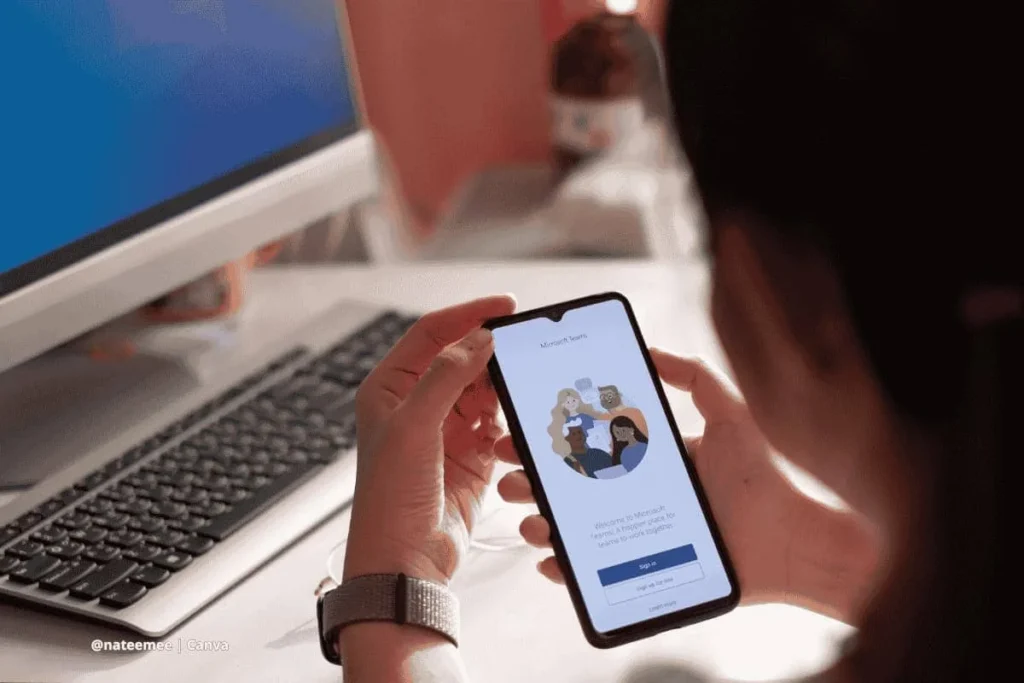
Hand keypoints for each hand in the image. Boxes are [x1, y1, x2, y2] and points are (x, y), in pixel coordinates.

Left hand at [343, 296, 515, 584]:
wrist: (405, 561)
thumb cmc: (390, 498)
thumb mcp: (413, 426)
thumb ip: (448, 377)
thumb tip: (480, 338)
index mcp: (390, 387)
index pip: (431, 334)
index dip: (468, 315)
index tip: (505, 306)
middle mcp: (417, 404)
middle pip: (463, 359)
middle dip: (491, 353)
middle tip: (525, 344)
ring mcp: (446, 430)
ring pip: (484, 391)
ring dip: (502, 388)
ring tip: (524, 383)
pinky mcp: (472, 455)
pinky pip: (497, 423)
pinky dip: (509, 419)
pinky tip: (519, 418)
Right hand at [497, 350, 877, 621]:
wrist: (791, 540)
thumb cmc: (762, 477)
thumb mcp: (727, 415)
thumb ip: (694, 376)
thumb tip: (651, 348)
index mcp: (644, 461)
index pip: (585, 447)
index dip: (549, 440)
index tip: (520, 429)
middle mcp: (631, 497)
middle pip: (567, 488)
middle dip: (530, 480)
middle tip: (508, 474)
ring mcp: (630, 535)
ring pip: (571, 530)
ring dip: (540, 523)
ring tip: (527, 519)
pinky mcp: (637, 573)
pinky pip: (590, 574)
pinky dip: (563, 570)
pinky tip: (549, 560)